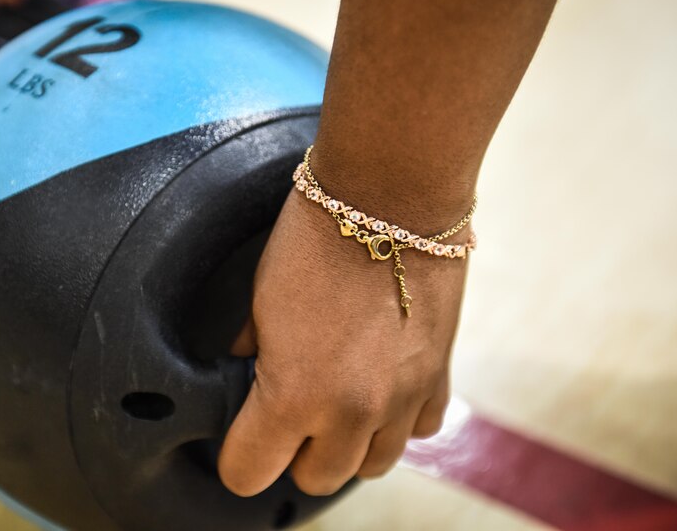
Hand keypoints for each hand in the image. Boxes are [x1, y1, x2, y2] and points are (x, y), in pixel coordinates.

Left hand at [217, 189, 468, 496]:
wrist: (391, 197)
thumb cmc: (316, 240)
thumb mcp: (260, 297)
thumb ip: (252, 347)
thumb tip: (246, 364)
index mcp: (292, 396)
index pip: (248, 473)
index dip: (237, 456)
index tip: (240, 436)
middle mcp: (350, 413)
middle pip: (315, 479)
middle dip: (294, 454)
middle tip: (288, 413)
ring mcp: (401, 400)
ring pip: (371, 465)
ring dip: (348, 444)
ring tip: (337, 402)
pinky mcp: (438, 378)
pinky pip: (419, 430)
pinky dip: (398, 418)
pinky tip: (381, 384)